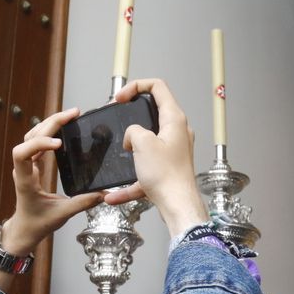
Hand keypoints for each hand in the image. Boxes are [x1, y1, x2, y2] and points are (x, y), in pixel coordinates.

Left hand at [0, 108, 104, 255]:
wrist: (25, 229)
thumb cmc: (37, 224)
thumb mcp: (62, 215)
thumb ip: (83, 203)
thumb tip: (104, 194)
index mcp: (26, 181)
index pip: (21, 154)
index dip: (38, 144)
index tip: (58, 145)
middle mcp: (24, 169)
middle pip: (30, 137)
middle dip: (51, 123)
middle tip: (72, 114)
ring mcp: (27, 166)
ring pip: (32, 136)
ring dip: (50, 124)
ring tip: (69, 116)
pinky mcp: (33, 165)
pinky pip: (38, 142)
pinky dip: (50, 133)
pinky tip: (63, 128)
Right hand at [100, 79, 208, 238]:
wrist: (178, 207)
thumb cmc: (167, 176)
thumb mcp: (142, 143)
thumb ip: (133, 130)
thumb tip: (132, 136)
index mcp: (174, 120)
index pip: (157, 87)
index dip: (136, 86)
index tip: (120, 98)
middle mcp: (177, 133)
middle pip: (153, 113)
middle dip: (132, 116)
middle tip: (117, 119)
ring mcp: (173, 151)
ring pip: (148, 142)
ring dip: (132, 147)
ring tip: (121, 151)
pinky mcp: (168, 169)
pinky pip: (145, 171)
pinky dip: (130, 180)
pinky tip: (114, 195)